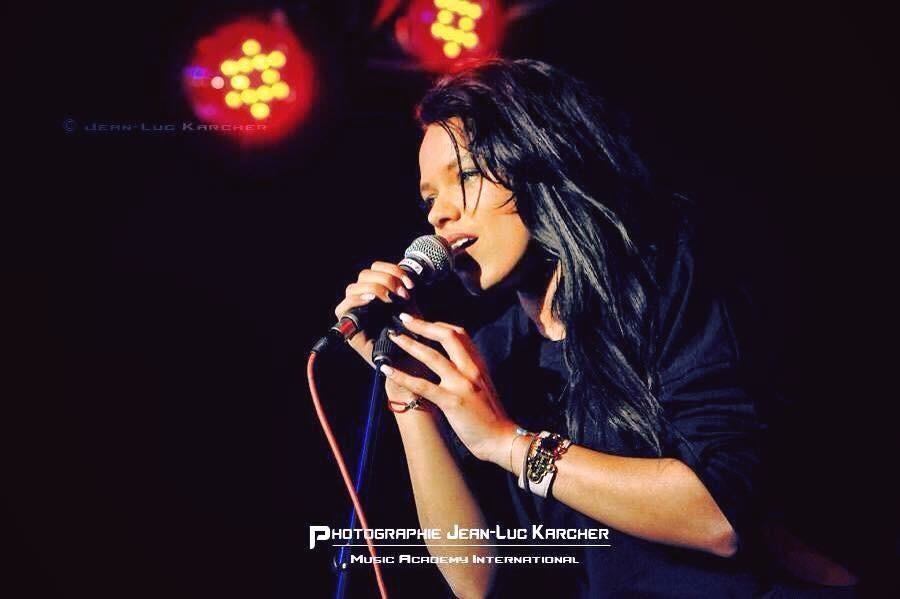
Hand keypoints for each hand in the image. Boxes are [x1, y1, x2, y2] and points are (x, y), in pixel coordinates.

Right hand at [332, 262, 423, 400]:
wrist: (409, 365)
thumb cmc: (412, 339)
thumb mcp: (411, 310)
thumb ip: (403, 290)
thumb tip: (403, 274)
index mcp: (380, 292)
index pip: (377, 268)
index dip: (392, 270)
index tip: (410, 284)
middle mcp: (365, 300)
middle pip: (364, 274)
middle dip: (386, 278)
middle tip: (403, 293)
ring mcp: (355, 312)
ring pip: (353, 287)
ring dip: (374, 287)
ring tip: (390, 298)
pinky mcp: (348, 327)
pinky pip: (344, 307)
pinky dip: (357, 299)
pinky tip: (372, 299)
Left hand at [379, 313, 516, 464]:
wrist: (501, 439)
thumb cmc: (491, 416)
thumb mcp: (483, 385)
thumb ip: (469, 371)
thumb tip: (449, 363)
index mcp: (478, 365)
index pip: (459, 334)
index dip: (438, 325)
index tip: (421, 322)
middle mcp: (471, 370)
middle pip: (447, 336)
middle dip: (423, 325)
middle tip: (404, 319)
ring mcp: (462, 385)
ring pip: (432, 357)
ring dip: (409, 344)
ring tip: (393, 337)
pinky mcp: (452, 402)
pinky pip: (422, 386)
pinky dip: (402, 376)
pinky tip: (387, 370)